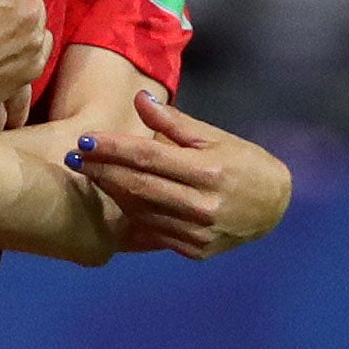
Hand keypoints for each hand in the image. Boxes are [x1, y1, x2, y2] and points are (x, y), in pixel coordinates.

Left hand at [71, 93, 292, 258]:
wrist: (275, 207)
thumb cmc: (242, 163)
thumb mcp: (214, 136)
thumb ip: (173, 121)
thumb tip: (139, 97)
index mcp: (209, 171)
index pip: (148, 157)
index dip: (112, 148)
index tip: (84, 139)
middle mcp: (203, 205)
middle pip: (138, 185)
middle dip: (101, 170)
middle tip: (73, 157)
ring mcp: (199, 232)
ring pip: (141, 209)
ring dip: (110, 190)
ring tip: (88, 172)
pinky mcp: (196, 250)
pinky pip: (152, 229)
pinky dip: (130, 211)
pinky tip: (115, 195)